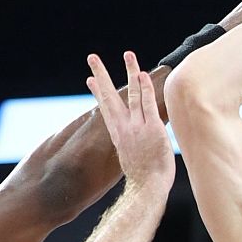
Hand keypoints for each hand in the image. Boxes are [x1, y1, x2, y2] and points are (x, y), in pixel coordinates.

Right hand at [86, 52, 173, 191]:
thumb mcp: (130, 160)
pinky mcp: (152, 127)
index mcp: (117, 135)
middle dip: (100, 74)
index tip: (89, 80)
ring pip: (132, 93)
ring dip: (130, 71)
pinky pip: (148, 103)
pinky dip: (145, 88)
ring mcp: (137, 126)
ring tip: (128, 54)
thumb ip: (130, 148)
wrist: (148, 187)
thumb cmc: (143, 179)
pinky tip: (143, 74)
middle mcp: (124, 127)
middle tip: (92, 57)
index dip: (97, 92)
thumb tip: (131, 148)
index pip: (105, 108)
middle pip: (109, 95)